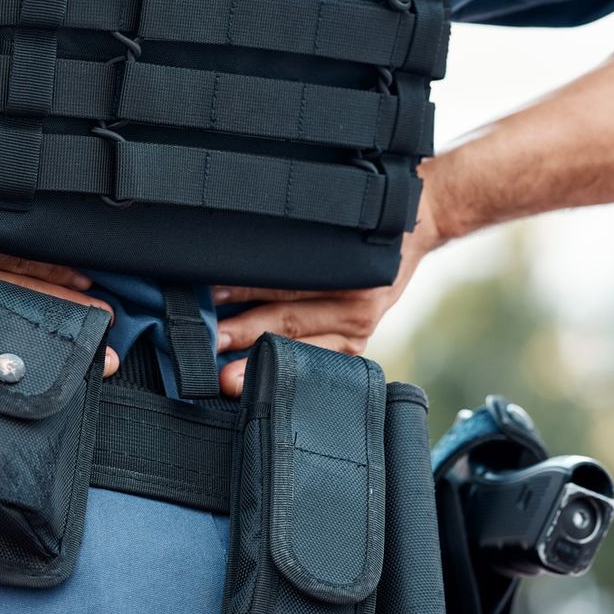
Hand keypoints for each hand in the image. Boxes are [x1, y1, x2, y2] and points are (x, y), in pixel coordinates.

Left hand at [208, 179, 446, 396]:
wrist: (403, 238)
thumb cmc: (352, 232)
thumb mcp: (324, 230)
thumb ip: (283, 248)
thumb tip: (223, 269)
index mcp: (343, 265)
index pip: (284, 279)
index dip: (244, 287)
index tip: (210, 295)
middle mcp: (354, 300)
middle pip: (290, 318)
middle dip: (245, 332)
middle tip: (210, 343)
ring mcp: (358, 329)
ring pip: (302, 348)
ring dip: (261, 361)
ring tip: (227, 377)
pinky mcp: (356, 347)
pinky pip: (320, 365)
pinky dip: (291, 373)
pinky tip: (263, 383)